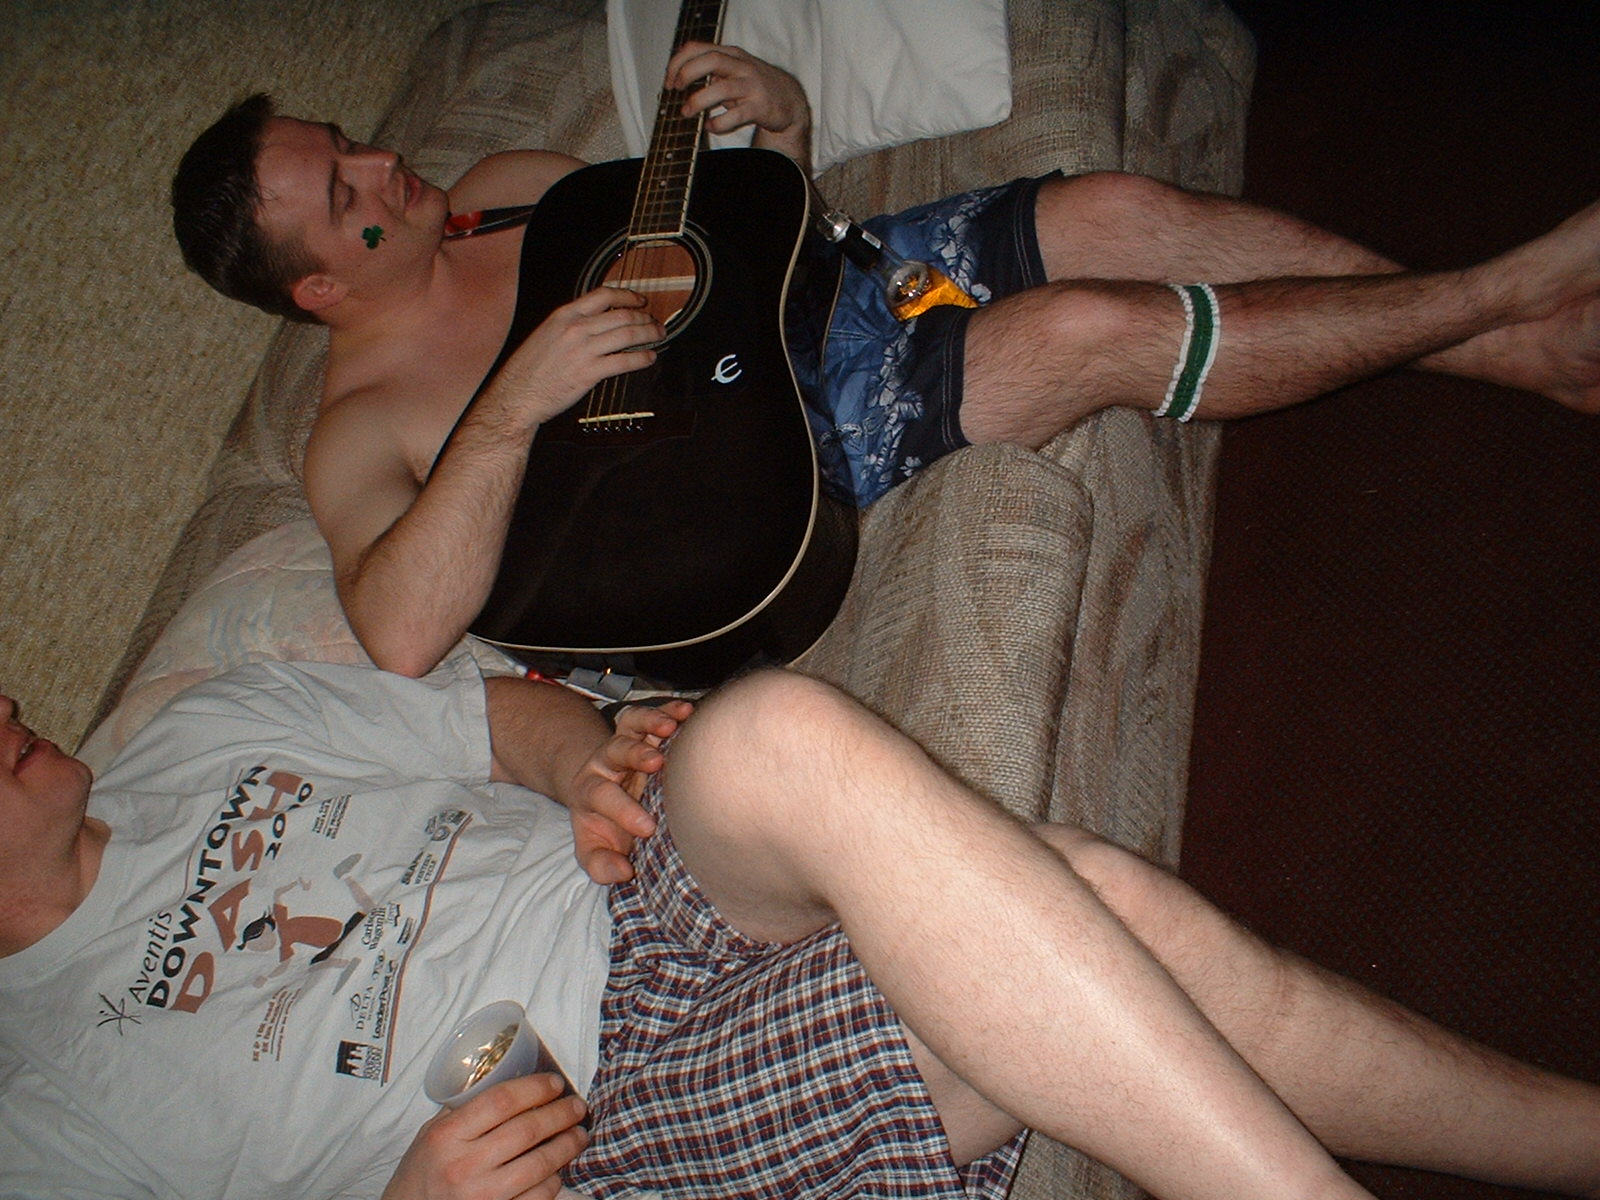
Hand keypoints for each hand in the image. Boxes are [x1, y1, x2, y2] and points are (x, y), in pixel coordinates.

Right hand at [382, 1074, 587, 1199]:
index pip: (501, 1101)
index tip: (555, 1083)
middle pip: (527, 1130)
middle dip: (560, 1114)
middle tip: (577, 1106)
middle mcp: (464, 1166)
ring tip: (579, 1134)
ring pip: (539, 1165)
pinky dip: (553, 1182)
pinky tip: (557, 1170)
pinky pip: (536, 1198)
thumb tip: (506, 1083)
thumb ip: (464, 1111)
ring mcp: (481, 1196)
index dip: (535, 1088)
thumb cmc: (420, 1174)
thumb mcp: (431, 1134)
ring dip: (566, 1147)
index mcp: (447, 1137)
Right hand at [487, 287, 661, 430]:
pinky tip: (649, 358)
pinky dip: (642, 358)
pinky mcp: (590, 372)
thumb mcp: (546, 334)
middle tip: (655, 322)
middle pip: (621, 314)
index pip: (603, 295)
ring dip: (649, 334)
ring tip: (658, 336)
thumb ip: (570, 325)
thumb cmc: (528, 370)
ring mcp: (584, 350)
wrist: (517, 395)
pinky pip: (624, 362)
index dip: (627, 296)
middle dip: (645, 317)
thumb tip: (596, 323)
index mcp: (564, 315)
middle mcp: (576, 328)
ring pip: (628, 335)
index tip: (640, 300)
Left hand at [563, 700, 693, 883]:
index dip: (622, 810)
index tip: (648, 826)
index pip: (602, 796)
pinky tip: (687, 711)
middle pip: (615, 750)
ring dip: (651, 721)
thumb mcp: (594, 848)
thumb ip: (601, 864)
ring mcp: (625, 743)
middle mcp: (606, 762)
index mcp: (590, 791)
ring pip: (632, 724)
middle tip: (655, 762)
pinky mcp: (644, 733)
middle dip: (634, 754)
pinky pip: (652, 716)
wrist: (596, 789)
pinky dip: (668, 710)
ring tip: (671, 726)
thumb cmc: (603, 824)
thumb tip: (622, 872)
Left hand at [665, 41, 810, 164]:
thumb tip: (678, 77)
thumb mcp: (732, 70)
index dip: (678, 62)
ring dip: (698, 101)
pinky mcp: (759, 107)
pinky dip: (718, 123)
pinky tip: (711, 126)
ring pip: (722, 88)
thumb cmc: (754, 86)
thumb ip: (709, 70)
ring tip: (687, 112)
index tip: (669, 81)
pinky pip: (735, 115)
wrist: (789, 101)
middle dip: (687, 74)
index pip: (698, 48)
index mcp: (731, 54)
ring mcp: (751, 86)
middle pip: (710, 60)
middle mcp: (741, 66)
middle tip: (676, 90)